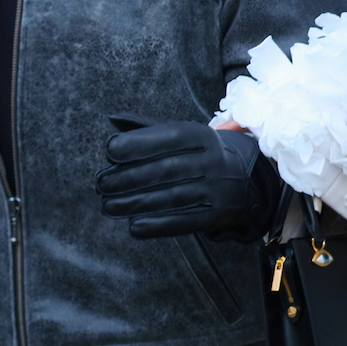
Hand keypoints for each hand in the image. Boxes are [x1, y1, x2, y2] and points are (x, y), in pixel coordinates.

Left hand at [94, 119, 280, 240]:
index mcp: (201, 136)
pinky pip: (184, 221)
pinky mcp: (215, 215)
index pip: (169, 137)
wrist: (245, 180)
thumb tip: (112, 119)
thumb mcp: (182, 135)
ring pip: (172, 196)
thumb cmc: (198, 155)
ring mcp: (215, 189)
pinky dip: (157, 225)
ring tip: (109, 205)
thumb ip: (147, 128)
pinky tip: (134, 226)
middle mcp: (211, 161)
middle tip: (101, 184)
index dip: (138, 143)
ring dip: (135, 203)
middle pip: (167, 169)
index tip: (110, 151)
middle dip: (129, 177)